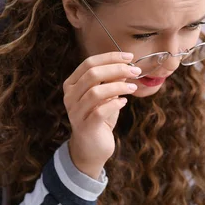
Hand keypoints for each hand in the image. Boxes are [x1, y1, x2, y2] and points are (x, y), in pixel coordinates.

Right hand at [63, 52, 140, 178]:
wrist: (92, 148)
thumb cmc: (99, 118)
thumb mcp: (106, 96)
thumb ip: (112, 81)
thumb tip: (126, 66)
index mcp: (72, 84)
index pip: (89, 63)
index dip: (110, 58)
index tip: (129, 57)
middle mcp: (70, 96)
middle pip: (92, 74)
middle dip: (117, 69)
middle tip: (135, 71)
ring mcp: (75, 112)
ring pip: (96, 92)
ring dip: (118, 86)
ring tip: (133, 88)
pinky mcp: (85, 126)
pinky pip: (100, 111)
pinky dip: (115, 104)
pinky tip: (124, 102)